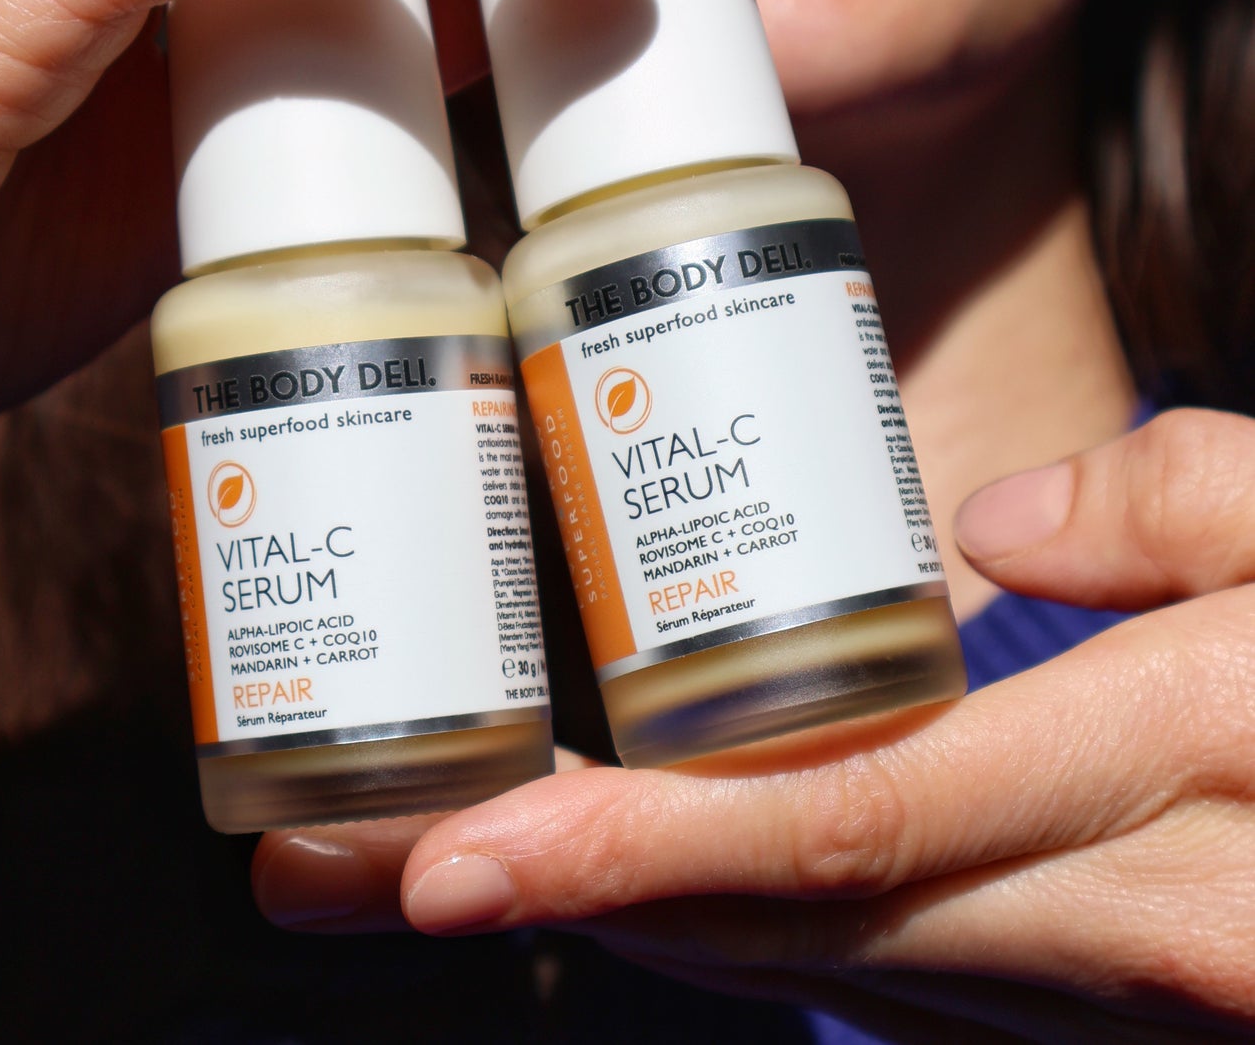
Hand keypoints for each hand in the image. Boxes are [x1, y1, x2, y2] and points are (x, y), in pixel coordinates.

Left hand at [254, 408, 1254, 1042]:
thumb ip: (1179, 509)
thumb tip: (998, 538)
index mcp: (1156, 793)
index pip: (833, 829)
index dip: (624, 853)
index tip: (442, 862)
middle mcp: (1098, 929)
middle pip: (762, 919)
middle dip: (530, 903)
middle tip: (326, 871)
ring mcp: (1088, 984)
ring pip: (800, 957)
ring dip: (597, 921)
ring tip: (405, 868)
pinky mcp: (1087, 984)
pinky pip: (874, 958)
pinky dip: (724, 923)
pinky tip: (620, 884)